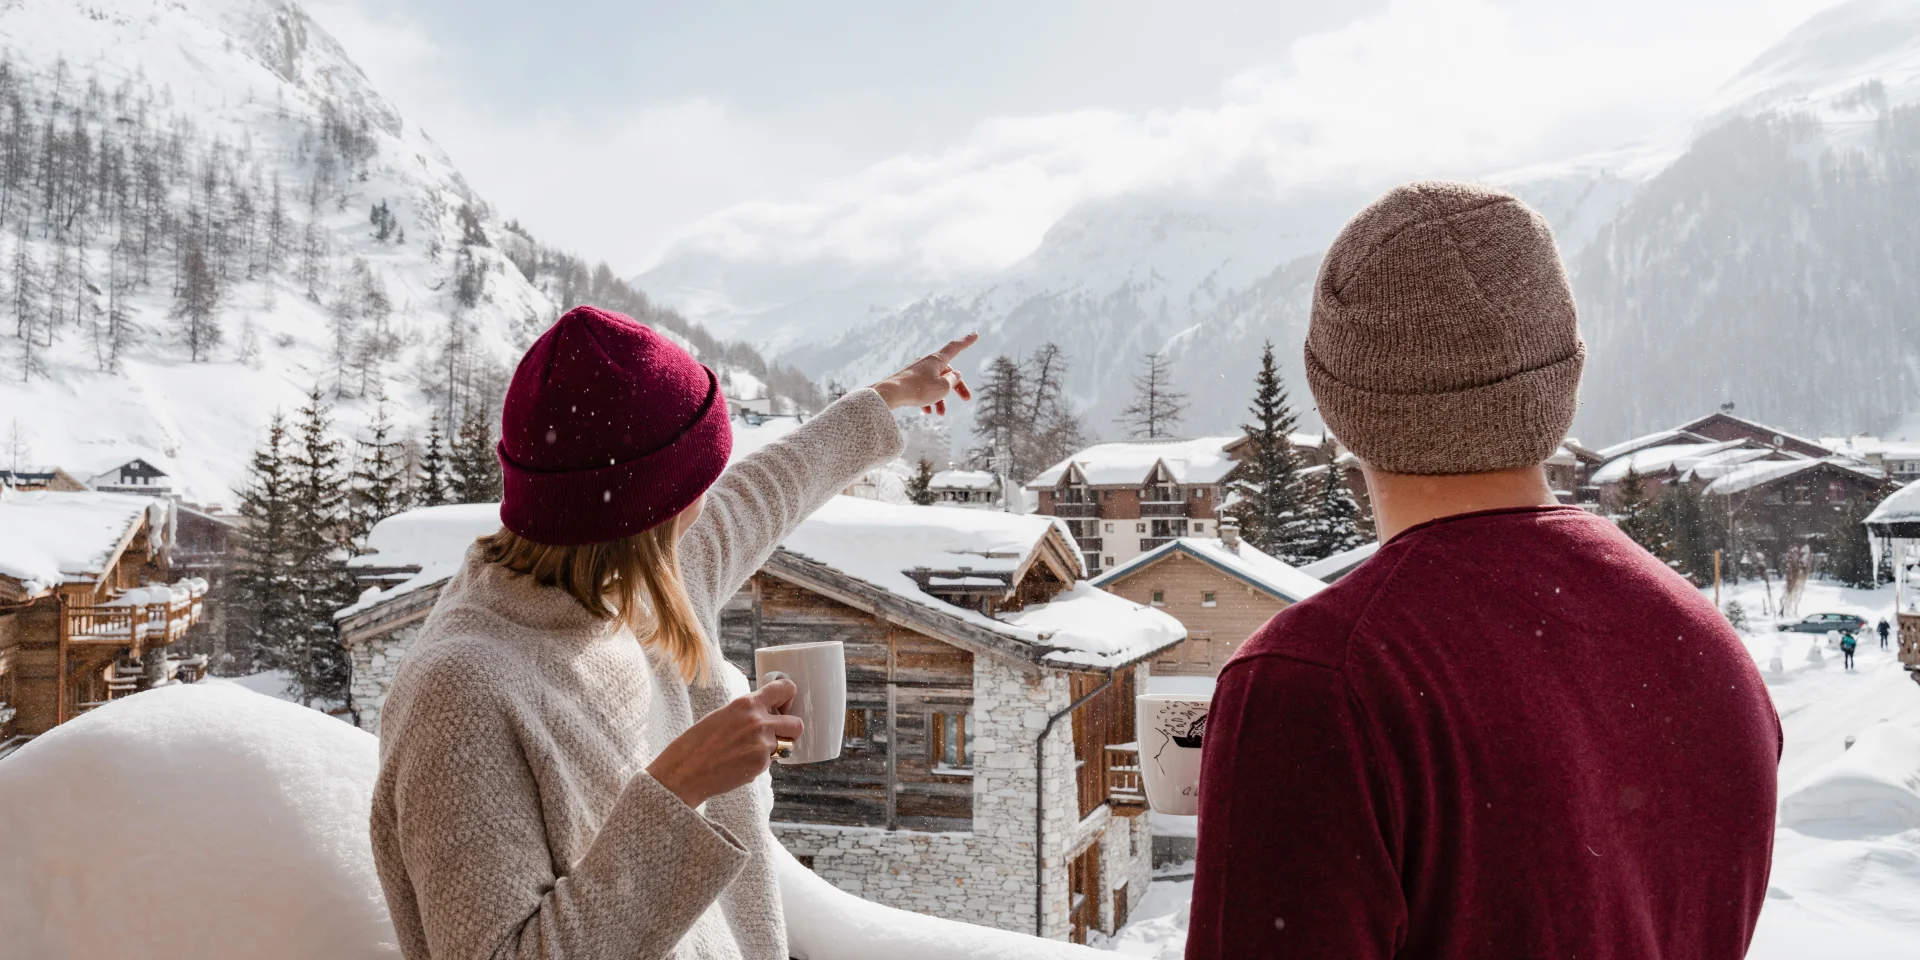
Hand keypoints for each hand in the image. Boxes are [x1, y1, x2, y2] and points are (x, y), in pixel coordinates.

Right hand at [647, 679, 804, 807]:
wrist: (684, 772)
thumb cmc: (698, 743)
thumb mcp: (723, 716)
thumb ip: (748, 713)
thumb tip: (770, 714)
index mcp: (746, 703)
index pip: (787, 688)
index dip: (789, 698)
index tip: (783, 706)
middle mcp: (758, 721)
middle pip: (797, 723)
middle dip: (790, 730)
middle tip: (776, 734)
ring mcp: (762, 744)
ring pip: (787, 745)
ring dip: (777, 748)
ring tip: (752, 751)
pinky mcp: (761, 764)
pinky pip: (772, 762)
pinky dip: (761, 763)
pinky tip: (740, 764)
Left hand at [870, 333, 976, 414]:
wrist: (891, 394)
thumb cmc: (918, 390)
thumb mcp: (942, 387)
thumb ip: (952, 380)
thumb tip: (956, 374)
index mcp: (937, 360)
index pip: (955, 347)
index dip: (966, 341)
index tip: (976, 334)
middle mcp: (927, 362)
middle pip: (947, 372)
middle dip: (956, 387)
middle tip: (967, 399)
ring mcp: (916, 371)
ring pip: (934, 383)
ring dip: (940, 399)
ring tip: (940, 414)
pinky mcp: (908, 380)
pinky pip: (922, 389)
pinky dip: (927, 400)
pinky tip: (926, 412)